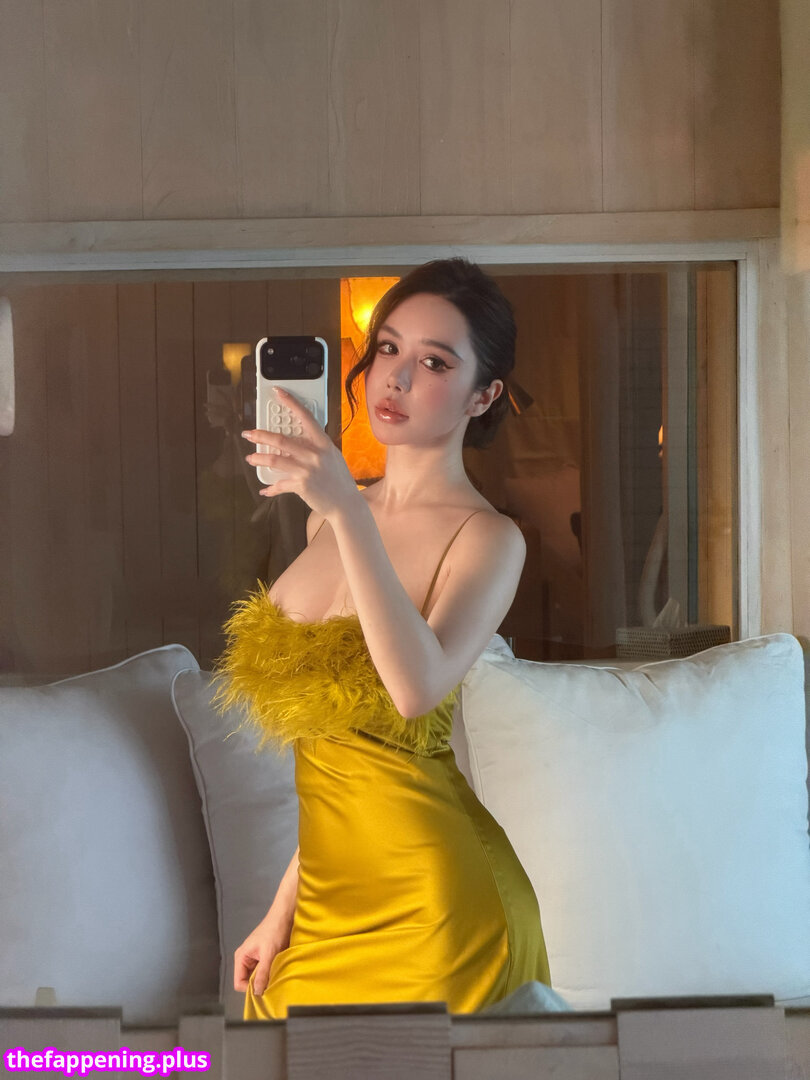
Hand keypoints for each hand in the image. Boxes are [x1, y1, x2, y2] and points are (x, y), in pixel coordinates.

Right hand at [233, 911, 292, 995]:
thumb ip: (262, 973)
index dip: (250, 989)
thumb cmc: (274, 929)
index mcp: (241, 957)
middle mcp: (246, 960)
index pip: (239, 983)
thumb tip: (257, 992)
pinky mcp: (264, 959)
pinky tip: (278, 970)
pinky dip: (271, 974)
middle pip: (248, 981)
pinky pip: (265, 972)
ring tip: (276, 974)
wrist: (285, 917)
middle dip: (259, 984)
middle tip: (271, 983)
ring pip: (257, 977)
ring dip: (266, 979)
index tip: (263, 990)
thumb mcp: (268, 953)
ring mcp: (255, 959)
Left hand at [242, 387, 360, 518]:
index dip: (291, 403)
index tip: (278, 392)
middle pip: (281, 440)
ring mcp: (307, 470)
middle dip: (261, 436)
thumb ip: (315, 447)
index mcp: (323, 443)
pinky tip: (265, 489)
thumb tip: (295, 442)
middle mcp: (314, 454)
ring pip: (275, 460)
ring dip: (259, 459)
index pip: (305, 417)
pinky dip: (271, 488)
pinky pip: (280, 484)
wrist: (346, 504)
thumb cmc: (339, 480)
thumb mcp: (331, 457)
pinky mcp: (301, 485)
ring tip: (251, 458)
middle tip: (249, 434)